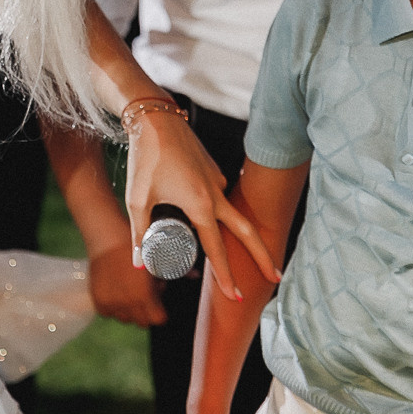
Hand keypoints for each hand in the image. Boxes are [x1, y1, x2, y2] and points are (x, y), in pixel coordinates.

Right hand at [89, 243, 166, 326]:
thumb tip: (180, 285)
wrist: (109, 240)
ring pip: (125, 318)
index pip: (157, 319)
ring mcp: (111, 304)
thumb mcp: (157, 265)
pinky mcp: (99, 302)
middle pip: (142, 322)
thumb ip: (166, 282)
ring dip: (129, 309)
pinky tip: (116, 290)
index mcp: (144, 295)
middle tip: (145, 296)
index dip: (160, 312)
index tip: (159, 305)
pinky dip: (114, 305)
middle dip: (146, 312)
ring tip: (129, 290)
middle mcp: (127, 303)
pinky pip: (110, 313)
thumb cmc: (137, 248)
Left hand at [124, 107, 281, 299]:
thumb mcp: (137, 200)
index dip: (227, 275)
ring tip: (247, 255)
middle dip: (262, 256)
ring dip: (241, 235)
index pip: (218, 249)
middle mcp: (215, 194)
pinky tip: (208, 216)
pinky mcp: (212, 171)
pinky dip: (220, 213)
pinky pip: (220, 198)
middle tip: (275, 277)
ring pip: (233, 214)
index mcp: (201, 205)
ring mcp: (216, 181)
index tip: (236, 294)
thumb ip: (139, 235)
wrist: (156, 119)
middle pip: (246, 232)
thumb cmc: (146, 158)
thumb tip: (140, 266)